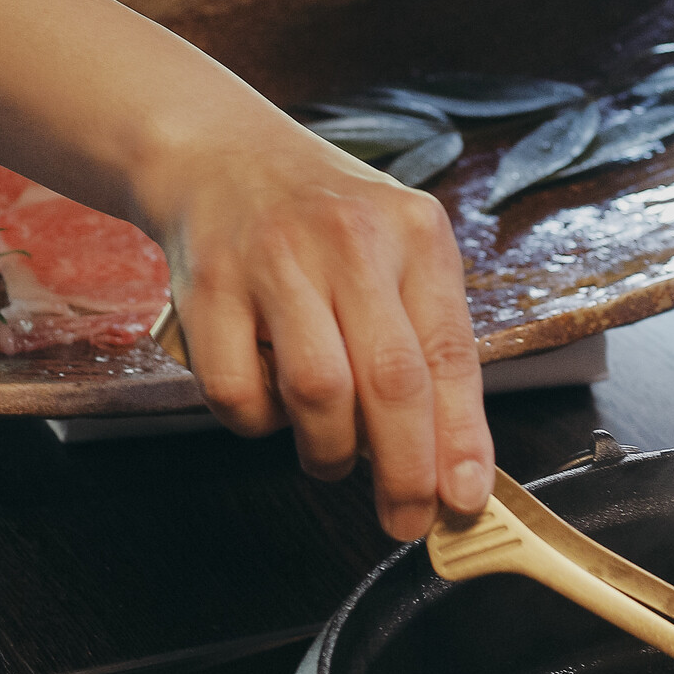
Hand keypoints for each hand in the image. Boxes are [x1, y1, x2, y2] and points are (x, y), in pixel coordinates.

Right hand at [143, 109, 493, 543]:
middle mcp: (350, 241)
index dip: (460, 438)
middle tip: (407, 518)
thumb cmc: (321, 222)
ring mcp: (274, 260)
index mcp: (414, 235)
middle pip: (390, 381)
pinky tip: (269, 410)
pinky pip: (237, 390)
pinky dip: (257, 425)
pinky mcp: (209, 284)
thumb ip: (423, 339)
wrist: (219, 154)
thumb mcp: (394, 252)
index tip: (464, 498)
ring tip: (330, 460)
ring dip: (329, 451)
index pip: (450, 354)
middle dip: (405, 470)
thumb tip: (449, 456)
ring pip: (317, 391)